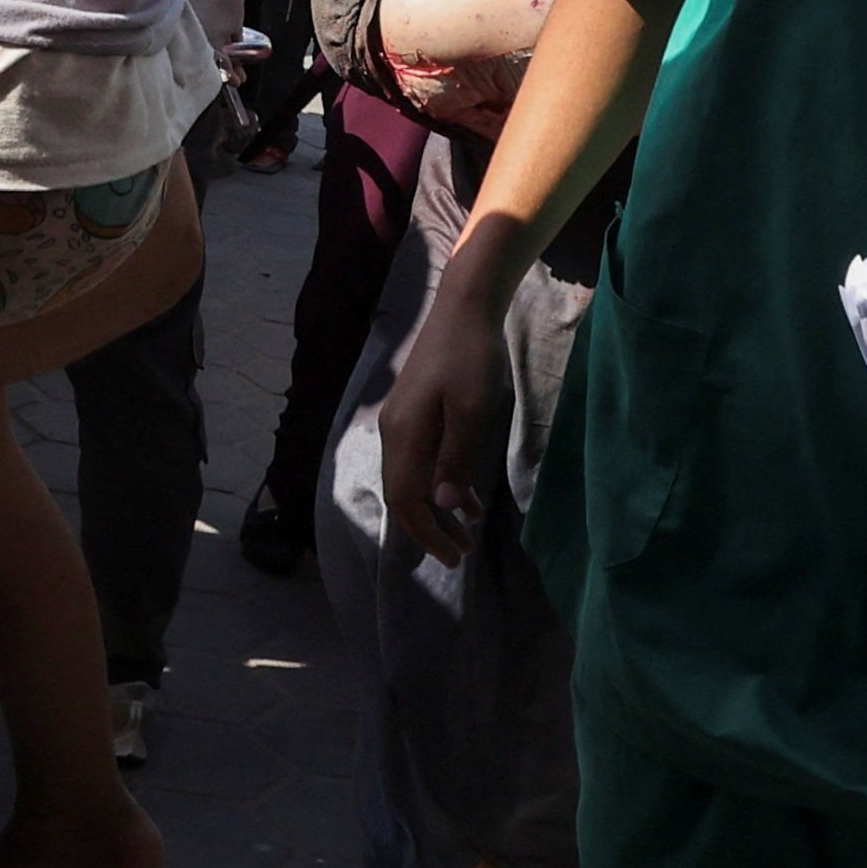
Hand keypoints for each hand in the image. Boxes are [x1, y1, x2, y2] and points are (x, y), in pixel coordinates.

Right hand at [377, 276, 514, 566]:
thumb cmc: (472, 357)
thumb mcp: (473, 411)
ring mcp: (402, 421)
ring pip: (412, 479)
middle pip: (402, 494)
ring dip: (436, 509)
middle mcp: (394, 432)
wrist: (464, 309)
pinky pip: (421, 460)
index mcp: (405, 434)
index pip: (405, 499)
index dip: (426, 533)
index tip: (453, 558)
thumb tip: (444, 505)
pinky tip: (467, 497)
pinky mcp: (415, 412)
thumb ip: (456, 459)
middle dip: (429, 528)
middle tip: (460, 554)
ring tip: (466, 532)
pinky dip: (440, 483)